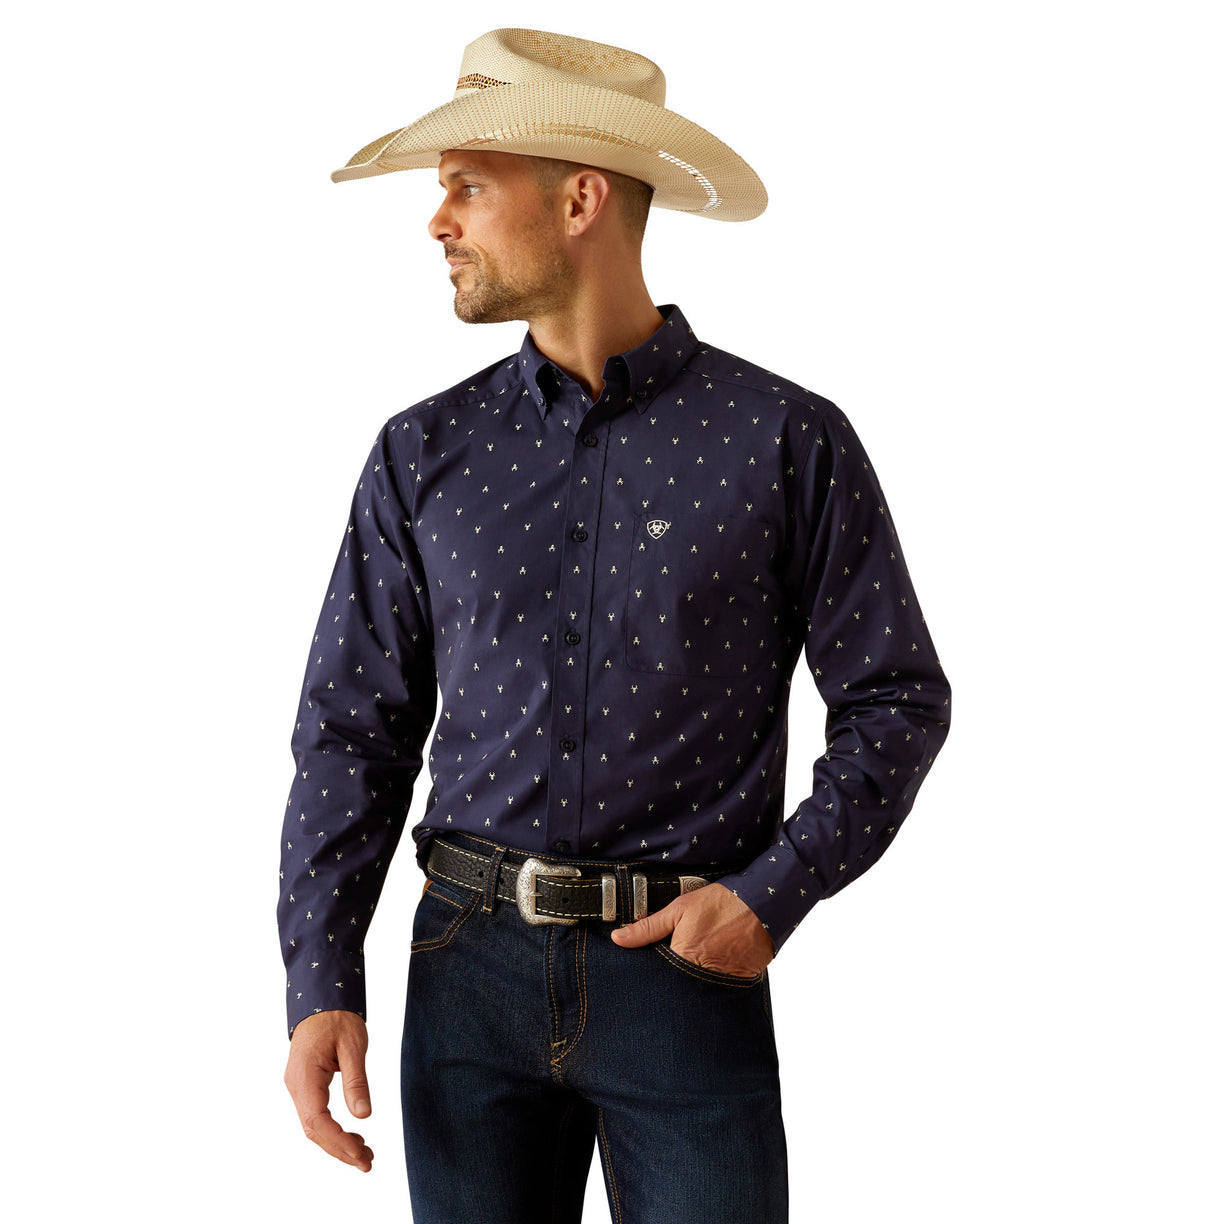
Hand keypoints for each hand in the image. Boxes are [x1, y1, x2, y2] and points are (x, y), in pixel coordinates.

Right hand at [284, 1009, 374, 1170]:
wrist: (321, 999)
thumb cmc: (337, 1017)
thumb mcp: (354, 1045)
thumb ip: (357, 1081)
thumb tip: (363, 1116)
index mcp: (305, 1076)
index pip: (318, 1120)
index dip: (338, 1141)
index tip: (360, 1154)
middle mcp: (296, 1085)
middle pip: (314, 1130)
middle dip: (339, 1150)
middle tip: (368, 1163)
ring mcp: (298, 1086)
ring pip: (313, 1125)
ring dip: (336, 1143)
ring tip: (364, 1154)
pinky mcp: (304, 1085)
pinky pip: (315, 1115)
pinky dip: (332, 1130)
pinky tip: (351, 1138)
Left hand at [610, 882, 774, 977]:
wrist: (761, 905)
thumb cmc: (719, 904)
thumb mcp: (678, 909)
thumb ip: (647, 927)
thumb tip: (618, 938)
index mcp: (681, 959)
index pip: (659, 977)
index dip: (655, 973)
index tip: (652, 969)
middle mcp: (700, 976)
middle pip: (678, 987)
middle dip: (674, 982)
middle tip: (680, 963)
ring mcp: (721, 982)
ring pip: (699, 990)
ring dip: (695, 982)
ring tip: (700, 964)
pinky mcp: (738, 983)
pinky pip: (721, 988)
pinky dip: (717, 980)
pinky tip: (717, 966)